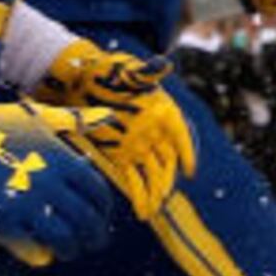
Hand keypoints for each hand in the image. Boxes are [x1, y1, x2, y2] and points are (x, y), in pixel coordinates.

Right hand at [0, 92, 117, 262]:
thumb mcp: (41, 117)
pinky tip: (43, 252)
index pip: (98, 192)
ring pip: (64, 237)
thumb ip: (75, 119)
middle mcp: (51, 183)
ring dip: (71, 248)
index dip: (104, 209)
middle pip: (87, 219)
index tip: (101, 215)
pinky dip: (42, 252)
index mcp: (62, 160)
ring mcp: (28, 202)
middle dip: (95, 235)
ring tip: (69, 250)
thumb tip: (107, 115)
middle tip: (93, 242)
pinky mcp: (6, 217)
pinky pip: (32, 244)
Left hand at [28, 43, 194, 217]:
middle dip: (165, 180)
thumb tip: (163, 63)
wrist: (85, 79)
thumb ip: (146, 72)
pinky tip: (140, 209)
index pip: (179, 134)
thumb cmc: (110, 71)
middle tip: (162, 197)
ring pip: (152, 173)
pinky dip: (137, 192)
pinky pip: (133, 176)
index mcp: (163, 112)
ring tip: (151, 211)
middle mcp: (155, 132)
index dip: (186, 151)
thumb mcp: (129, 70)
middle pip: (166, 160)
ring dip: (153, 192)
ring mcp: (139, 145)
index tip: (189, 169)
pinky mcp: (121, 155)